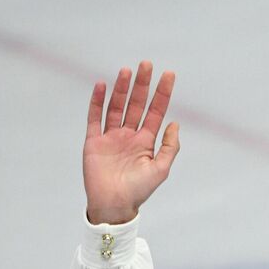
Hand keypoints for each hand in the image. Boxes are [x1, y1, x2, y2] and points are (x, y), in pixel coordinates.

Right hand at [83, 61, 178, 223]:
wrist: (114, 204)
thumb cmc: (139, 190)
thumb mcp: (161, 169)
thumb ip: (170, 147)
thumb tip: (175, 123)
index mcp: (146, 141)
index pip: (155, 111)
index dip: (162, 93)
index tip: (169, 74)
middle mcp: (129, 135)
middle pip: (136, 104)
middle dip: (142, 85)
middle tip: (147, 64)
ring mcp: (111, 137)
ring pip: (116, 106)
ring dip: (121, 88)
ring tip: (127, 71)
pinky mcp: (93, 141)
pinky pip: (94, 117)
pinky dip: (97, 101)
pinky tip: (102, 85)